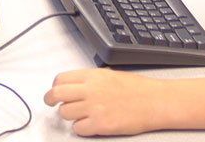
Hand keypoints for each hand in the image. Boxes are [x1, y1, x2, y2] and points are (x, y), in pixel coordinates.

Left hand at [44, 68, 163, 135]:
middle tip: (50, 103)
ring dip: (69, 115)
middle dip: (50, 100)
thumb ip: (89, 80)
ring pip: (65, 113)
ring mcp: (95, 108)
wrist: (155, 102)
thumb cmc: (137, 89)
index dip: (56, 86)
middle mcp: (91, 90)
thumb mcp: (110, 75)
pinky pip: (78, 129)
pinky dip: (81, 128)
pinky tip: (90, 124)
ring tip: (80, 114)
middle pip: (56, 95)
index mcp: (93, 76)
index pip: (61, 79)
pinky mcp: (101, 125)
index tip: (56, 91)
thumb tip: (72, 86)